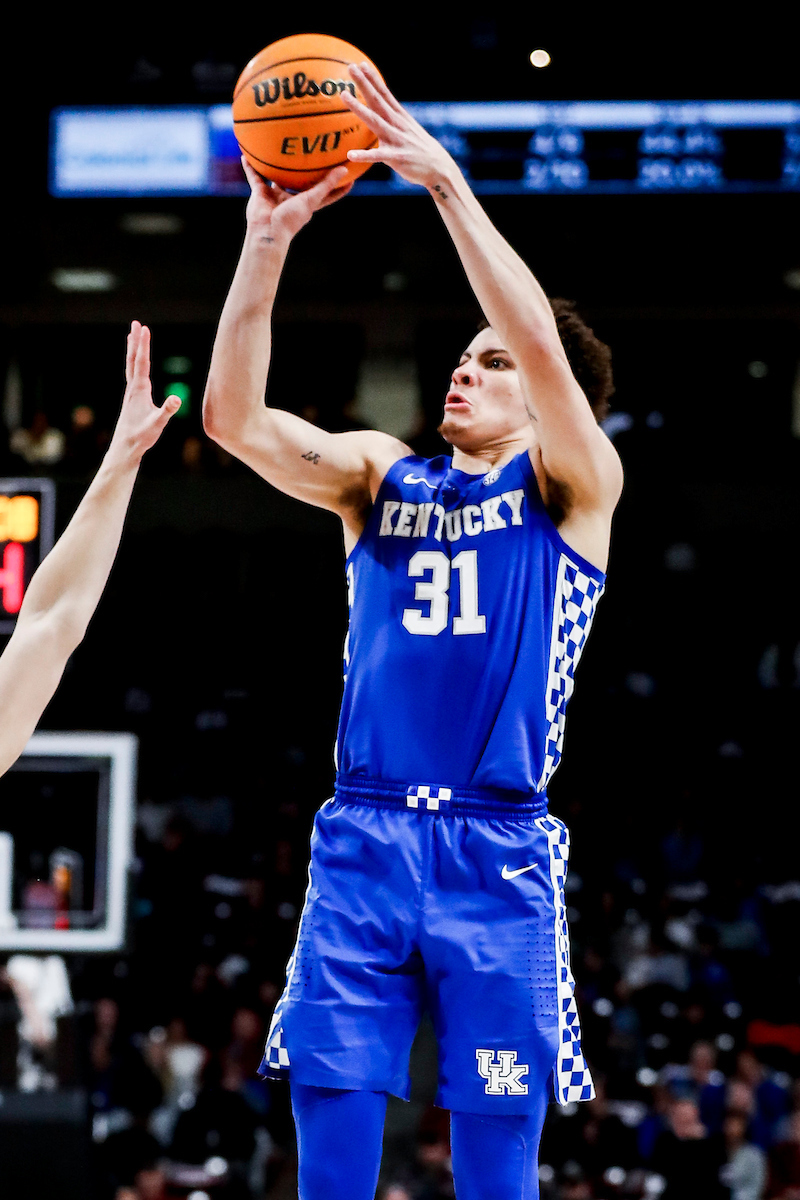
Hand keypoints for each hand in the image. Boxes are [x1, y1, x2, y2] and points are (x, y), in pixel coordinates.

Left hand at [107, 322, 180, 463]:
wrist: (125, 447)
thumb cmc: (141, 436)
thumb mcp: (157, 424)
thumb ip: (167, 411)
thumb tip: (177, 399)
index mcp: (139, 390)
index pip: (142, 362)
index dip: (144, 345)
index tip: (145, 328)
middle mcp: (133, 388)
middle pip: (133, 359)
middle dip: (136, 340)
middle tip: (136, 323)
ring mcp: (131, 393)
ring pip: (131, 365)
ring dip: (133, 349)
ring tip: (132, 335)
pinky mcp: (132, 398)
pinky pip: (132, 374)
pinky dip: (134, 363)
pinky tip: (136, 364)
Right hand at [242, 157, 351, 243]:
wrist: (268, 231)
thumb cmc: (291, 219)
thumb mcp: (312, 199)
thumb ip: (327, 185)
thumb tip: (344, 170)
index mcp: (306, 202)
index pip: (326, 192)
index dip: (337, 184)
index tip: (348, 172)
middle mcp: (291, 198)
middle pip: (300, 181)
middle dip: (305, 170)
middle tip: (312, 152)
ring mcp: (275, 195)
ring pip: (275, 177)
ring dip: (274, 166)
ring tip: (277, 148)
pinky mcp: (260, 193)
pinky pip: (254, 176)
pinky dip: (249, 167)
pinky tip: (246, 155)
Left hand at [341, 64, 454, 189]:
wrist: (439, 168)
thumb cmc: (419, 150)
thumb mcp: (408, 129)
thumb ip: (393, 121)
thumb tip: (380, 114)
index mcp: (399, 117)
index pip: (384, 94)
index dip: (373, 79)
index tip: (361, 64)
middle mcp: (397, 124)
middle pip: (377, 100)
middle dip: (364, 83)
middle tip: (350, 67)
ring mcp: (397, 140)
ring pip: (375, 121)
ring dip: (359, 108)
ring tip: (345, 96)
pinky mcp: (397, 158)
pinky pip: (377, 156)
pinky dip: (364, 156)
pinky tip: (350, 154)